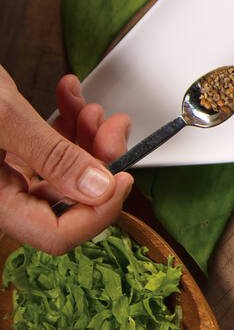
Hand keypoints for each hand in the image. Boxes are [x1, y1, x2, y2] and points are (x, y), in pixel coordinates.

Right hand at [0, 70, 131, 253]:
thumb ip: (51, 155)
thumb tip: (98, 189)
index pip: (54, 235)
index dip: (98, 212)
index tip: (125, 177)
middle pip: (65, 199)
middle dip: (98, 161)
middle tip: (114, 128)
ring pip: (60, 170)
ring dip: (85, 136)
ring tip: (90, 107)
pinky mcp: (2, 148)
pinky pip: (43, 147)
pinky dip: (62, 121)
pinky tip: (68, 95)